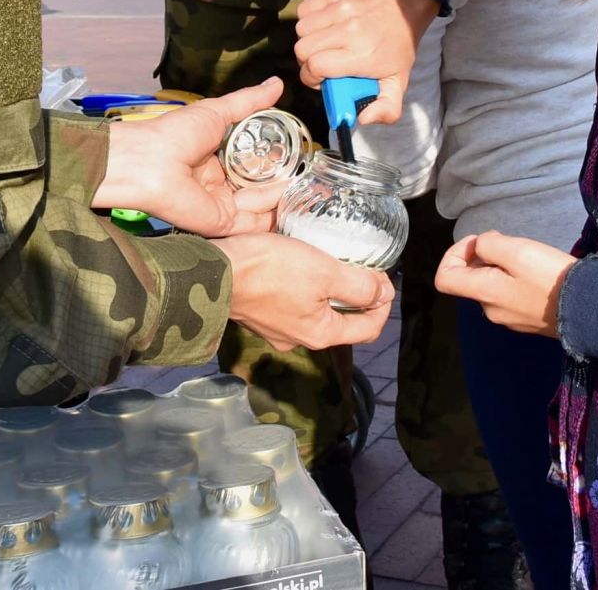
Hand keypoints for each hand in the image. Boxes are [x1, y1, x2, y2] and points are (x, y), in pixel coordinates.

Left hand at [93, 80, 286, 237]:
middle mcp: (217, 184)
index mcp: (214, 160)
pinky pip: (251, 223)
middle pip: (258, 187)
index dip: (273, 160)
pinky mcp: (220, 223)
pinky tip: (285, 201)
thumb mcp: (217, 112)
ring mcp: (220, 204)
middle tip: (301, 172)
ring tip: (299, 185)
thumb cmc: (173, 135)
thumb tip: (277, 84)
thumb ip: (249, 102)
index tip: (294, 153)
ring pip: (259, 206)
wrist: (148, 162)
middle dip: (279, 181)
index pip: (252, 164)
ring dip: (278, 197)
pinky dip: (269, 215)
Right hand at [216, 232, 394, 348]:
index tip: (383, 278)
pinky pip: (289, 301)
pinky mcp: (258, 313)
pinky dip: (300, 285)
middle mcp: (299, 339)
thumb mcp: (324, 272)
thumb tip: (383, 292)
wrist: (214, 271)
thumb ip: (358, 285)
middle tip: (358, 264)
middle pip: (341, 319)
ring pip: (313, 309)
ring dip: (325, 287)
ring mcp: (275, 328)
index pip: (368, 329)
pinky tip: (296, 262)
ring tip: (327, 259)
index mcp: (320, 334)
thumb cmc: (268, 271)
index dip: (383, 304)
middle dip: (354, 293)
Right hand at [293, 0, 439, 123]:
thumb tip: (363, 119)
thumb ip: (387, 109)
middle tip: (322, 63)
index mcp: (362, 55)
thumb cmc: (398, 44)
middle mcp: (349, 30)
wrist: (407, 2)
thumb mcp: (399, 81)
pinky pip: (305, 10)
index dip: (312, 77)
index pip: (316, 67)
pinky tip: (323, 26)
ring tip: (324, 43)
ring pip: (301, 30)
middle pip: (302, 49)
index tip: (322, 79)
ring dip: (308, 40)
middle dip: (307, 61)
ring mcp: (340, 8)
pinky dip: (308, 20)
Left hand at [434, 232, 575, 337]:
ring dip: (500, 266)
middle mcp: (490, 310)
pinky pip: (510, 295)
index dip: (453, 254)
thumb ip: (488, 244)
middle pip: (470, 279)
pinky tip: (537, 273)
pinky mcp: (527, 320)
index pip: (443, 279)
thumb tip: (480, 248)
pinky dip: (515, 279)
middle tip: (509, 243)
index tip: (478, 243)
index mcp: (483, 294)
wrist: (589, 309)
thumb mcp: (516, 250)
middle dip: (482, 256)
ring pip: (491, 285)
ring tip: (526, 256)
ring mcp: (509, 319)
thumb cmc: (549, 277)